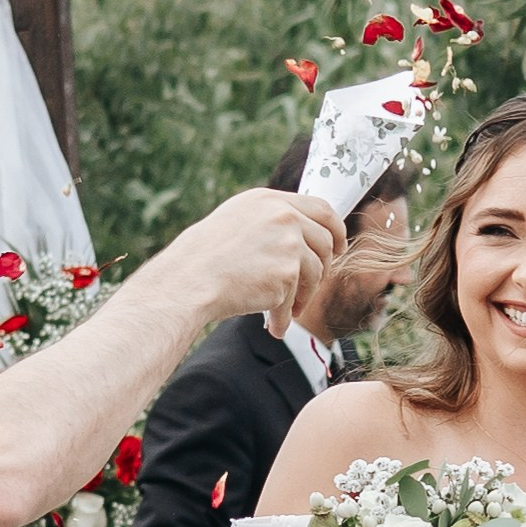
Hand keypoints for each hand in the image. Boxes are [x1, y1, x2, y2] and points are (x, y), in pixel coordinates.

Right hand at [177, 187, 344, 337]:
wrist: (187, 280)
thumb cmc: (203, 258)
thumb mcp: (237, 222)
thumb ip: (270, 223)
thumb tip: (302, 237)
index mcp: (269, 200)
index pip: (321, 208)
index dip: (336, 230)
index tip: (338, 247)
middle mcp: (283, 216)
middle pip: (325, 243)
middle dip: (322, 270)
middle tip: (309, 290)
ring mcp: (288, 243)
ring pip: (315, 274)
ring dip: (303, 297)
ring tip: (286, 311)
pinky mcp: (287, 273)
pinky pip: (296, 300)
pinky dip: (285, 316)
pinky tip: (275, 326)